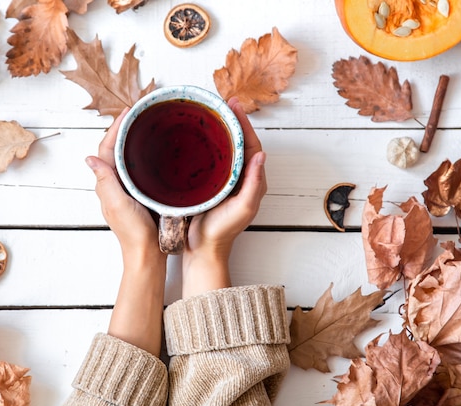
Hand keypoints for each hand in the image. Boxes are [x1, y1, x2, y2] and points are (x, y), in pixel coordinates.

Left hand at [86, 108, 164, 261]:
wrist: (147, 254)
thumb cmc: (134, 232)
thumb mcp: (118, 204)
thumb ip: (106, 181)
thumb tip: (89, 158)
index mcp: (107, 184)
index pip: (106, 149)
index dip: (115, 129)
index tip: (128, 112)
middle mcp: (113, 185)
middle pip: (114, 151)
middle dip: (122, 130)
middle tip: (136, 113)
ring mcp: (125, 190)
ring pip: (124, 159)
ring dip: (130, 141)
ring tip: (143, 126)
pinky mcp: (137, 195)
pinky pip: (135, 169)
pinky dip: (140, 155)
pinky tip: (152, 152)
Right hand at [182, 97, 266, 296]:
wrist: (203, 249)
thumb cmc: (222, 231)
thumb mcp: (242, 208)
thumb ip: (252, 184)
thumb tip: (261, 154)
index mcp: (252, 180)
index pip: (251, 144)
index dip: (244, 123)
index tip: (234, 104)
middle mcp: (241, 177)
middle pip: (240, 141)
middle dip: (233, 120)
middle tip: (223, 101)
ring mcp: (226, 180)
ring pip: (227, 148)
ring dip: (221, 129)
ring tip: (212, 112)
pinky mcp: (212, 183)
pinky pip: (214, 157)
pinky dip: (209, 143)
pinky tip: (198, 136)